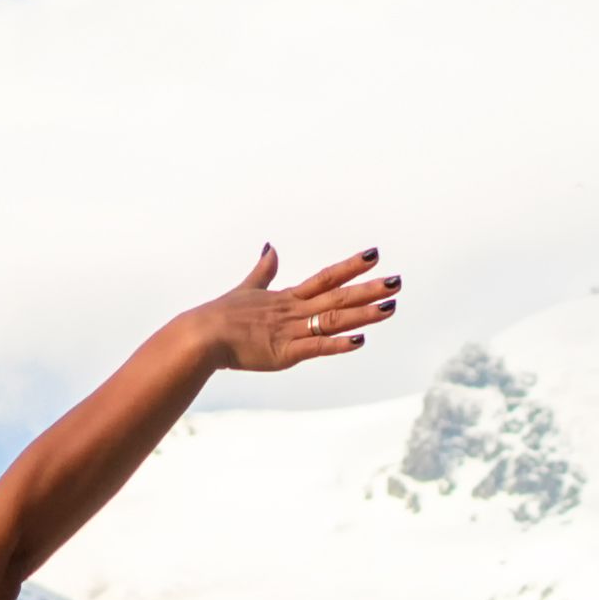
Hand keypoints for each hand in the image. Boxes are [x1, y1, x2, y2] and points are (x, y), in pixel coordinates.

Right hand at [190, 247, 399, 375]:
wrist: (201, 335)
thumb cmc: (220, 315)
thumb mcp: (246, 289)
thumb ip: (263, 271)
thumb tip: (270, 246)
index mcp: (287, 297)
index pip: (326, 278)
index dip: (351, 267)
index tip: (375, 255)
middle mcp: (294, 311)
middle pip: (338, 296)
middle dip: (369, 289)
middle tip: (397, 281)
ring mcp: (290, 331)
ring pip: (333, 319)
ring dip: (363, 313)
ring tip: (390, 307)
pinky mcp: (283, 353)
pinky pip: (315, 347)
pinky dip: (338, 344)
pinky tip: (360, 340)